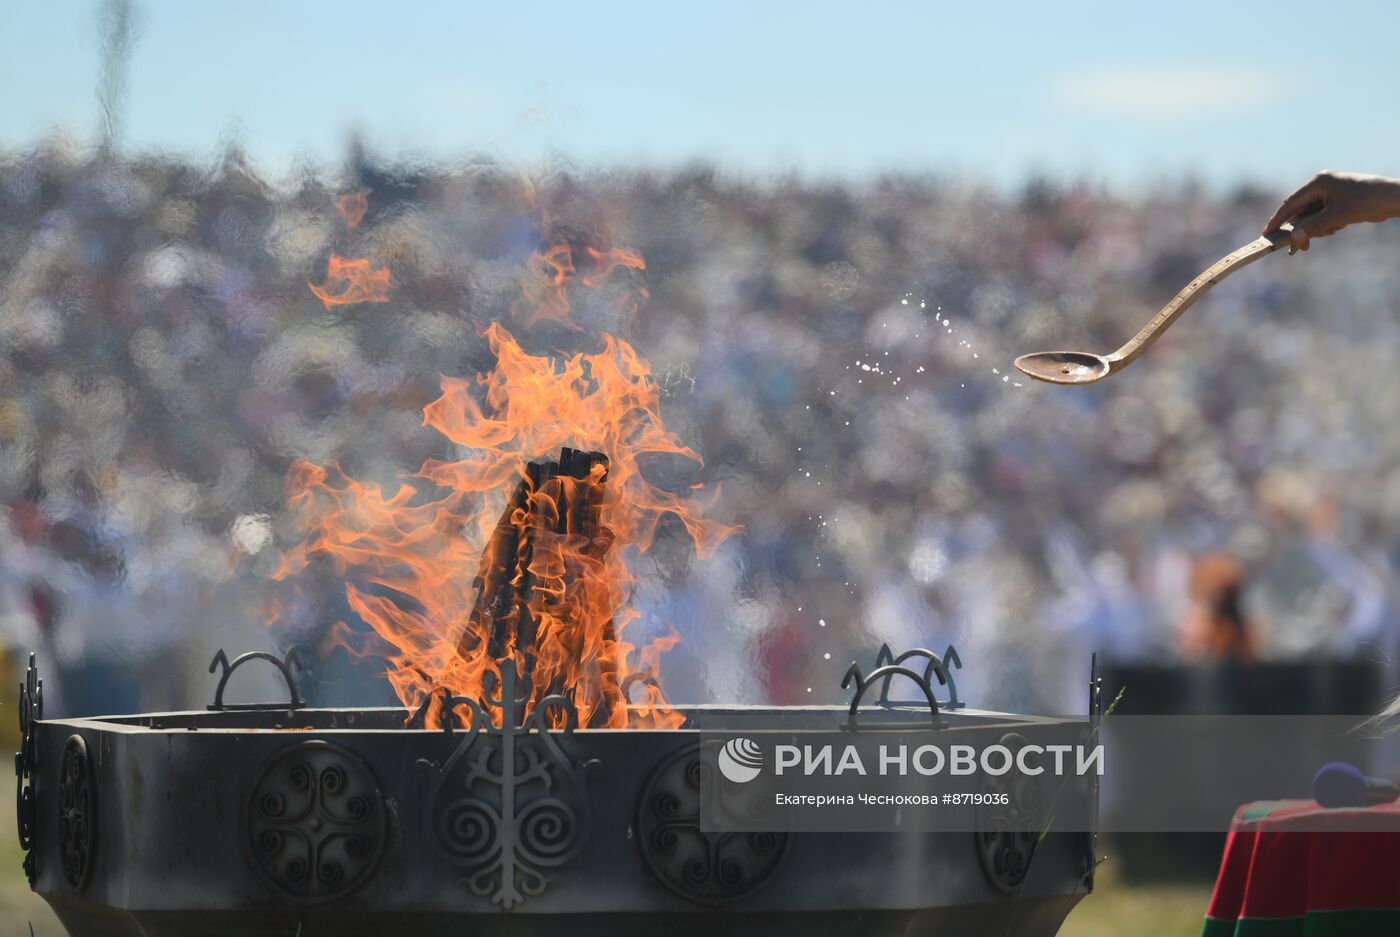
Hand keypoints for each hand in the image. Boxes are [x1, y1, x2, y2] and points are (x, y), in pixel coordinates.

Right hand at [1264, 171, 1399, 252]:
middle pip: (1300, 211)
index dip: (1278, 220)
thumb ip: (1313, 227)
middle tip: (1302, 248)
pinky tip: (1337, 226)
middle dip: (1302, 229)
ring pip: (1311, 216)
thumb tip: (1294, 239)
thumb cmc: (1366, 202)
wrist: (1392, 198)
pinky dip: (1325, 225)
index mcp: (1318, 182)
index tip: (1267, 234)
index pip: (1290, 203)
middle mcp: (1321, 185)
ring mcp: (1329, 192)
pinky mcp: (1337, 200)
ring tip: (1332, 230)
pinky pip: (1321, 216)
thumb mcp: (1337, 217)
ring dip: (1316, 228)